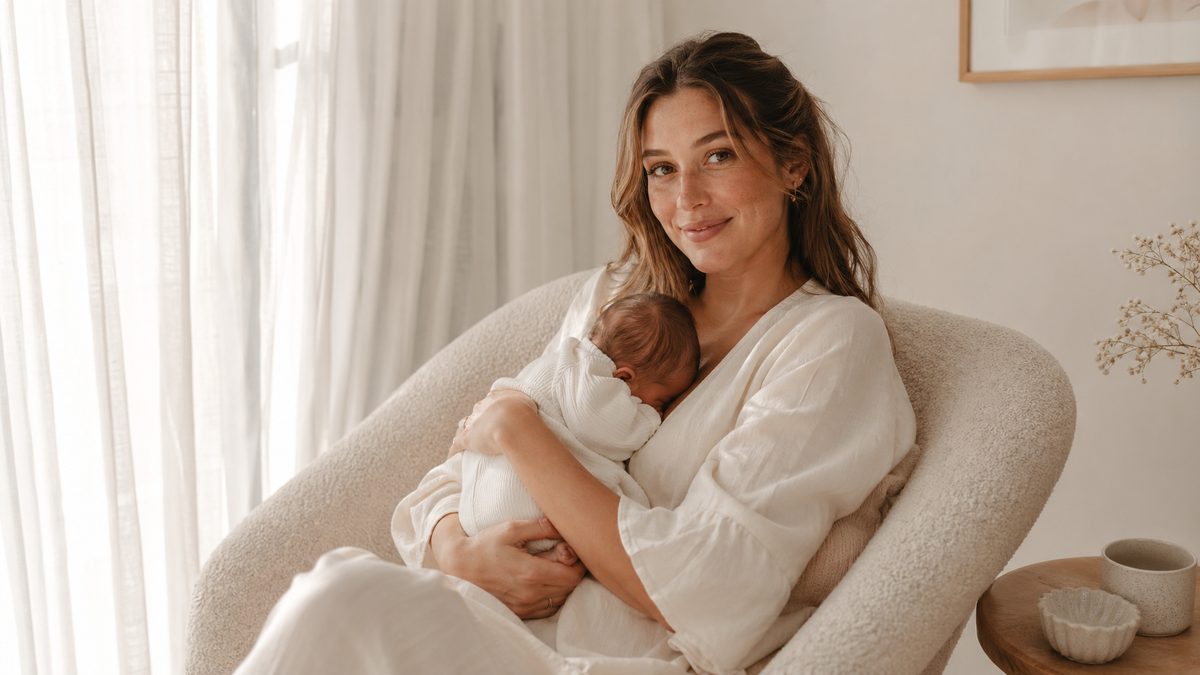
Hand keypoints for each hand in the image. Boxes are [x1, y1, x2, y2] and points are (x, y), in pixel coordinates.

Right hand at [432, 515, 583, 618]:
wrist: (460, 568)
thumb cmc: (485, 545)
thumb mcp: (511, 529)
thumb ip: (541, 527)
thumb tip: (564, 524)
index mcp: (531, 573)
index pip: (573, 575)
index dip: (578, 563)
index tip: (572, 550)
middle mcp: (530, 594)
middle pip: (570, 588)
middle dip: (572, 571)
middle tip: (563, 556)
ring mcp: (525, 606)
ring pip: (561, 599)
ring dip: (564, 584)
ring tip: (553, 567)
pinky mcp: (521, 613)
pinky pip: (548, 609)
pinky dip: (553, 596)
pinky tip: (544, 581)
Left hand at [449, 389, 536, 456]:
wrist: (513, 424)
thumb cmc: (524, 414)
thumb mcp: (528, 402)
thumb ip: (525, 404)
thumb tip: (529, 409)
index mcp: (495, 398)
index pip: (490, 402)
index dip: (492, 409)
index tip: (495, 415)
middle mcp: (482, 408)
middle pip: (476, 412)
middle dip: (479, 419)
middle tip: (484, 429)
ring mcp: (473, 423)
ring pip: (464, 425)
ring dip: (465, 431)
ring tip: (467, 440)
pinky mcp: (467, 439)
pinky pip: (456, 445)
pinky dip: (454, 451)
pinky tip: (452, 457)